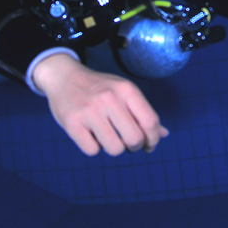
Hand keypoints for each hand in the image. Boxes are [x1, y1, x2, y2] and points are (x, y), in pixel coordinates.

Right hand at [32, 54, 169, 155]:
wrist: (63, 76)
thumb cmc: (99, 88)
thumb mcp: (123, 92)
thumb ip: (143, 112)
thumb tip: (164, 134)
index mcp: (126, 89)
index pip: (150, 122)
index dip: (153, 139)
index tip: (149, 144)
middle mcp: (109, 98)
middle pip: (135, 139)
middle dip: (134, 146)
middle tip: (127, 141)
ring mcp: (89, 111)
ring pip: (115, 149)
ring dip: (113, 147)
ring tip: (107, 135)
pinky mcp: (72, 123)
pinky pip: (92, 150)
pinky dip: (93, 147)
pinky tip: (90, 134)